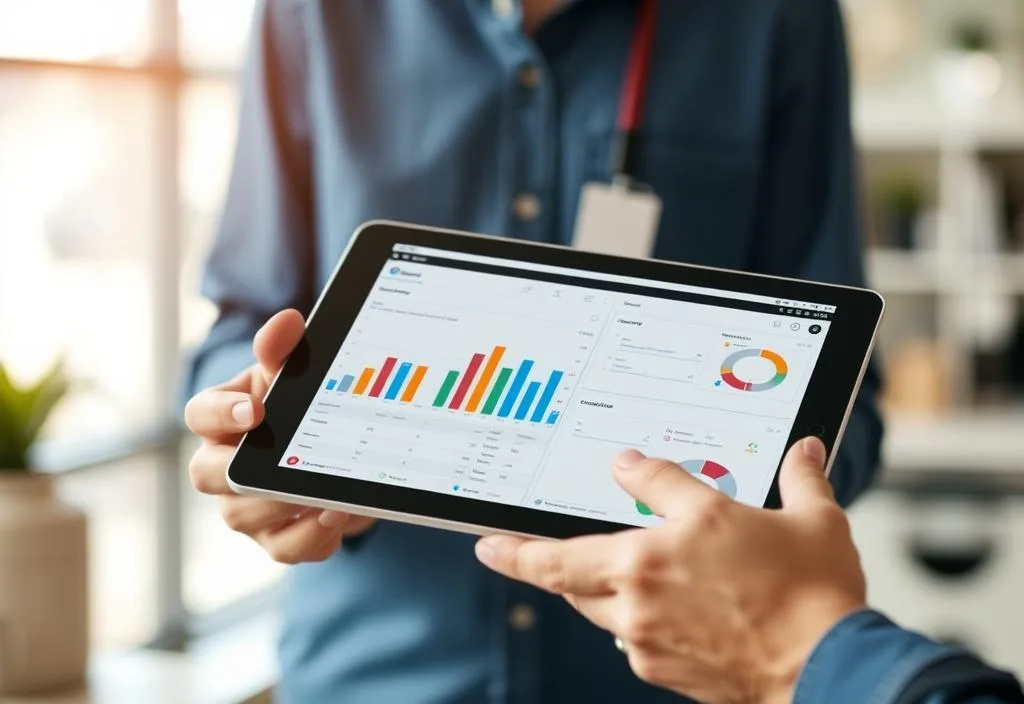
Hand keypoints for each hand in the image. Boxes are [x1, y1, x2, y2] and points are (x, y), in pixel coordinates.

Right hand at [185, 309, 375, 563]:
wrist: (338, 447)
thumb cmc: (302, 404)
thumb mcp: (297, 373)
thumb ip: (285, 350)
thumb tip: (287, 322)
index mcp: (223, 417)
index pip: (200, 414)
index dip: (220, 414)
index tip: (255, 409)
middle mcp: (223, 466)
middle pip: (207, 476)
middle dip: (240, 473)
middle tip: (281, 467)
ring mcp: (246, 506)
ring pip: (243, 518)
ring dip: (283, 510)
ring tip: (323, 497)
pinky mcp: (276, 537)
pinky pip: (285, 548)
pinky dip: (312, 538)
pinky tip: (338, 518)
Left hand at [474, 438, 866, 703]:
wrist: (828, 671)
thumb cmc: (815, 596)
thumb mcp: (809, 520)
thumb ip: (799, 477)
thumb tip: (803, 449)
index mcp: (678, 534)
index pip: (639, 480)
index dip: (630, 467)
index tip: (623, 465)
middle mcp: (645, 581)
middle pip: (561, 564)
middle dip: (518, 555)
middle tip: (489, 546)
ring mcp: (642, 629)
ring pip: (586, 602)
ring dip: (577, 585)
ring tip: (565, 572)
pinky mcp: (654, 664)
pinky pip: (621, 636)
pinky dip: (622, 619)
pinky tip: (642, 612)